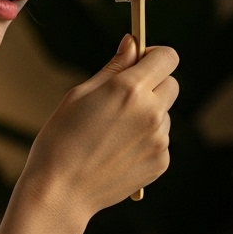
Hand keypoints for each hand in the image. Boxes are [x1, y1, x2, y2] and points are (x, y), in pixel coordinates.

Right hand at [17, 36, 178, 230]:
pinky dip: (146, 140)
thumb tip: (133, 42)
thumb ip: (114, 67)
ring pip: (164, 114)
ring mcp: (159, 140)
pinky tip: (118, 150)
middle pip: (171, 84)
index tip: (140, 61)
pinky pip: (160, 139)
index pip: (167, 58)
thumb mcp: (81, 94)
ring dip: (148, 114)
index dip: (154, 55)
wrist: (61, 191)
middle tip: (123, 97)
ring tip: (114, 131)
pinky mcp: (161, 162)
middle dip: (153, 84)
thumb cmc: (62, 139)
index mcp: (130, 89)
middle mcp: (151, 112)